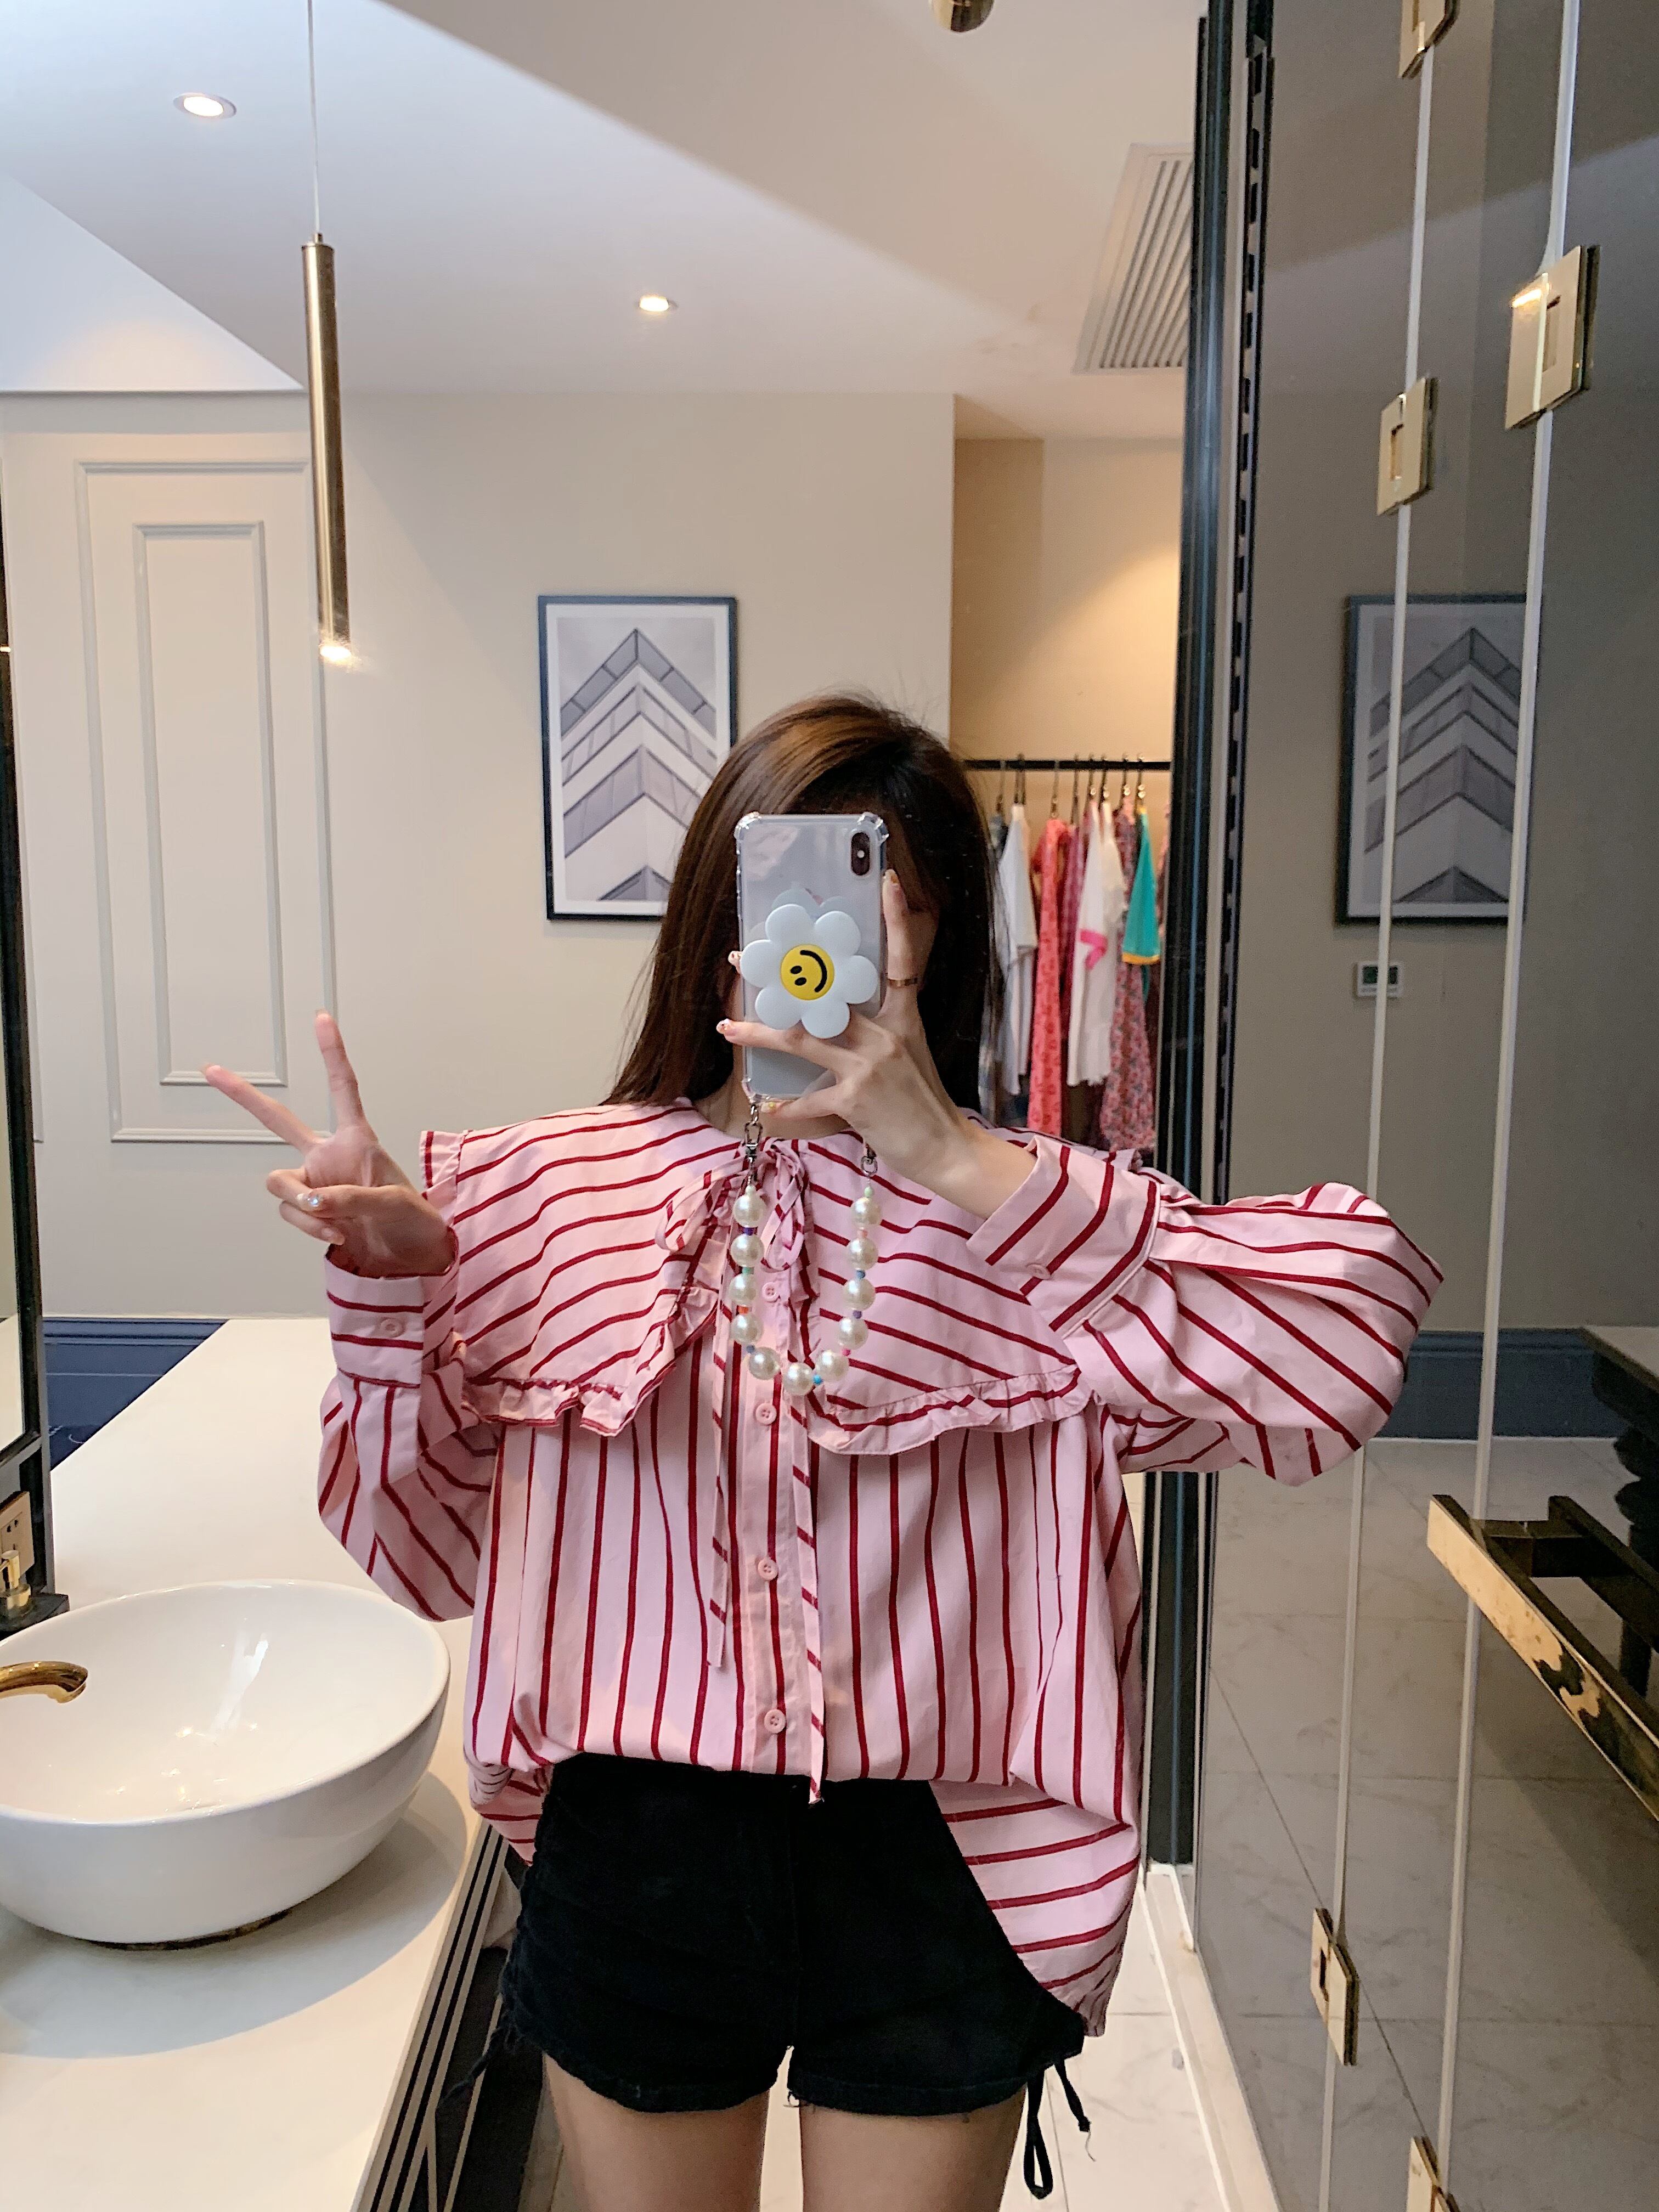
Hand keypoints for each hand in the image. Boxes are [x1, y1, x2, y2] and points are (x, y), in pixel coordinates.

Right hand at [203, 1014, 454, 1276]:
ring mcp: (314, 1183)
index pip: (342, 1088)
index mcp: (356, 1139)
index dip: (331, 1053)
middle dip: (244, 1095)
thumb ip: (350, 1198)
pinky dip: (310, 1227)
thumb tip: (311, 1201)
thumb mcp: (391, 1203)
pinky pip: (291, 1214)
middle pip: (278, 1119)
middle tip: (211, 1070)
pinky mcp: (307, 1210)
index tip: (321, 1017)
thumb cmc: (410, 1219)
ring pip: (280, 1185)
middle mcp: (328, 1155)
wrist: (409, 1254)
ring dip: (303, 1207)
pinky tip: (339, 1235)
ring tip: (339, 1222)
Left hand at [717, 872, 1033, 1221]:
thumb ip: (879, 1032)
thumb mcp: (911, 1054)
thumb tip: (841, 1017)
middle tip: (744, 959)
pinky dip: (787, 1104)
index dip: (896, 919)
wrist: (944, 1148)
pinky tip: (768, 1103)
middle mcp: (885, 1035)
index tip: (888, 881)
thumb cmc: (925, 1103)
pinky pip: (809, 1098)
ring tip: (729, 1027)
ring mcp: (869, 1066)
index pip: (902, 958)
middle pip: (826, 995)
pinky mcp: (855, 1099)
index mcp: (903, 1018)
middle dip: (782, 977)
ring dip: (760, 1033)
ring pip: (803, 1039)